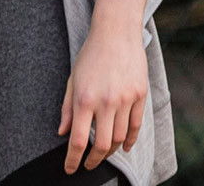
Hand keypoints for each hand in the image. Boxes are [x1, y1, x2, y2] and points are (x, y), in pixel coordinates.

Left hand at [59, 27, 148, 172]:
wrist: (116, 34)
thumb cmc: (90, 56)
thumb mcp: (72, 80)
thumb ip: (67, 108)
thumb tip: (63, 132)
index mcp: (84, 99)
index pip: (79, 139)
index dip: (73, 158)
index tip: (70, 169)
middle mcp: (106, 102)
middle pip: (102, 144)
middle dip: (94, 159)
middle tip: (87, 165)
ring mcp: (125, 100)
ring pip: (120, 137)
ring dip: (111, 150)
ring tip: (102, 154)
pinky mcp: (140, 96)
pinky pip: (135, 126)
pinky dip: (129, 140)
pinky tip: (123, 146)